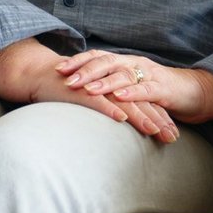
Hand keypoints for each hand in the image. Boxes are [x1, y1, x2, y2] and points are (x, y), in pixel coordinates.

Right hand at [0, 40, 177, 143]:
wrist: (39, 74)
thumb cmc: (66, 90)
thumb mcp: (93, 99)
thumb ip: (109, 109)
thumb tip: (124, 127)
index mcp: (114, 86)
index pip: (143, 101)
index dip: (159, 117)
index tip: (173, 135)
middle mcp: (108, 84)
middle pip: (138, 102)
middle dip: (157, 121)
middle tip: (173, 138)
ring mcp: (94, 86)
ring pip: (123, 101)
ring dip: (140, 117)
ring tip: (155, 131)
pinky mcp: (79, 90)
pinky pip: (96, 99)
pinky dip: (109, 108)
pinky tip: (121, 118)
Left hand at [55, 50, 212, 123]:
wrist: (195, 93)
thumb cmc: (157, 91)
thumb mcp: (130, 87)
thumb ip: (110, 85)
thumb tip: (81, 91)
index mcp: (125, 62)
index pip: (97, 57)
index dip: (78, 61)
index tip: (57, 69)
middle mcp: (135, 64)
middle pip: (106, 62)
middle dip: (84, 70)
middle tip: (65, 79)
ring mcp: (150, 75)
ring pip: (123, 75)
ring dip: (103, 82)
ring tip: (86, 89)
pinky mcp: (164, 90)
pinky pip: (146, 90)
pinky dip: (132, 93)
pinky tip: (119, 97)